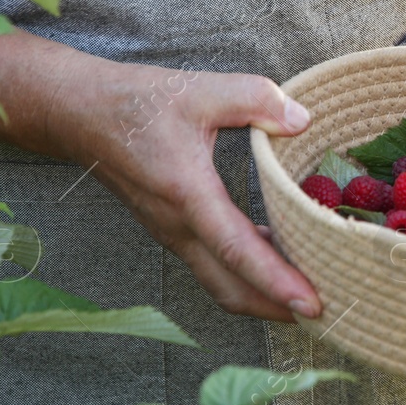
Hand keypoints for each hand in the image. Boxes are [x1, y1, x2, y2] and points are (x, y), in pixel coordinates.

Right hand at [0, 26, 322, 322]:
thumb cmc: (136, 101)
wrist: (78, 113)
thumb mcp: (200, 89)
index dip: (276, 280)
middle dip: (277, 308)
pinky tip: (280, 259)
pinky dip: (248, 274)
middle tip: (327, 316)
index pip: (237, 250)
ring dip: (263, 297)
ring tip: (309, 298)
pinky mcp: (171, 229)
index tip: (311, 305)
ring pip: (221, 282)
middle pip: (230, 287)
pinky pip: (213, 264)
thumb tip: (303, 120)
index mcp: (187, 194)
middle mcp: (178, 226)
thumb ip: (256, 100)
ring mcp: (172, 233)